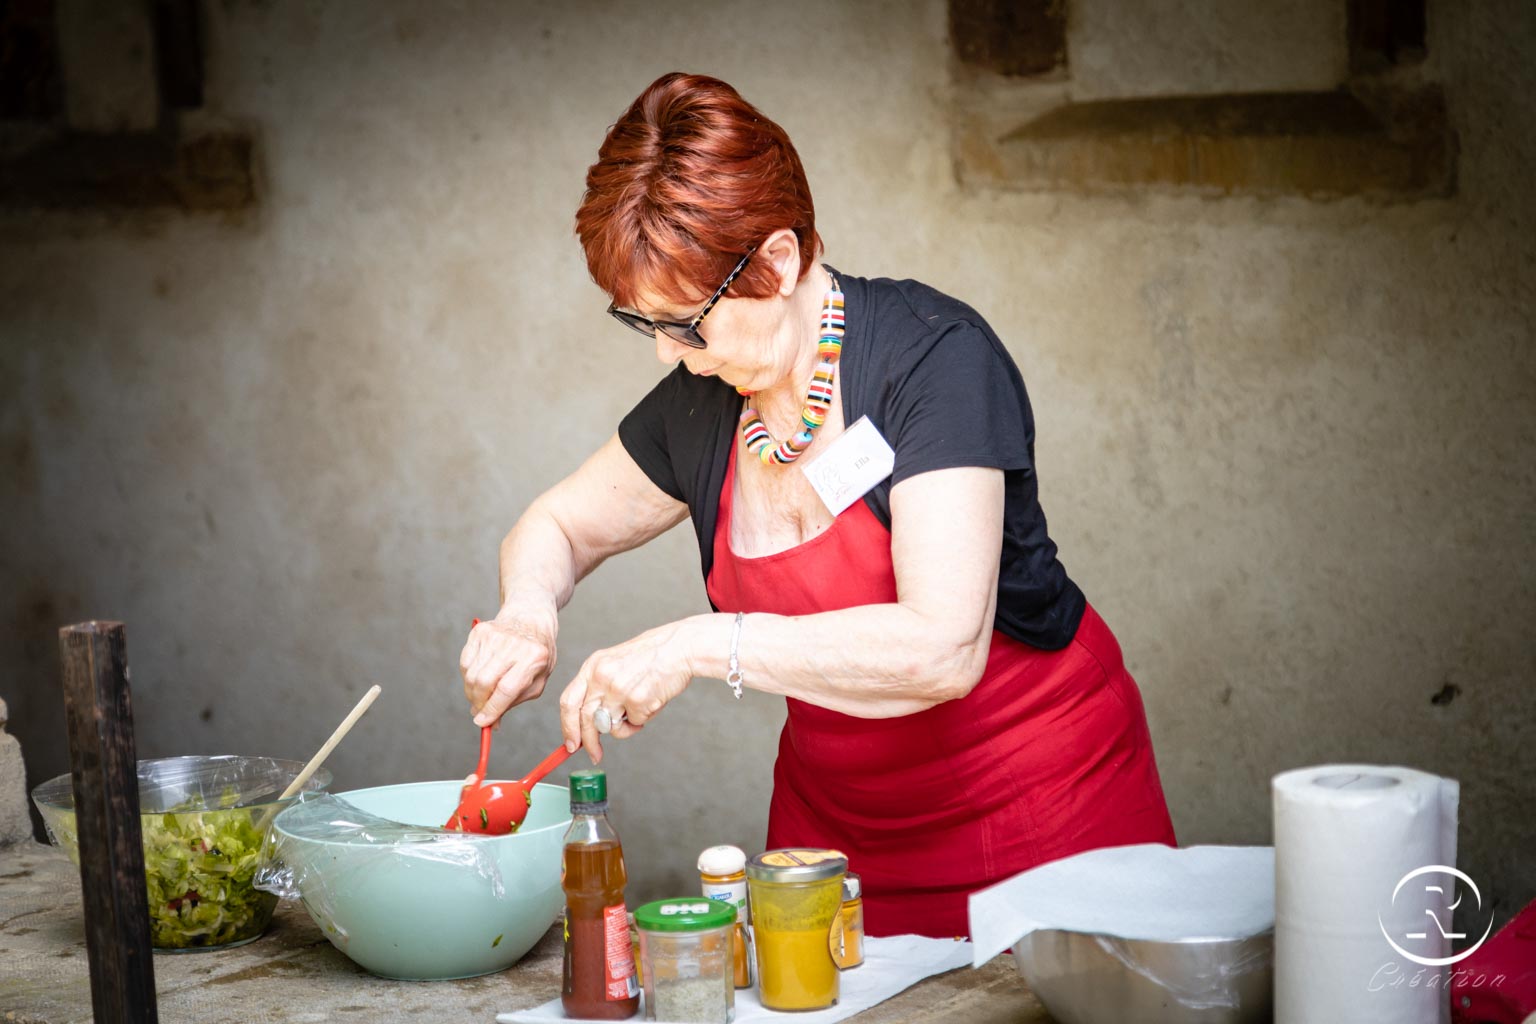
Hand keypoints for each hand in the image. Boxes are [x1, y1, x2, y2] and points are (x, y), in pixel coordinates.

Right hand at [460, 600, 558, 725]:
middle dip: (478, 703)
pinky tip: (480, 677)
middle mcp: (512, 644)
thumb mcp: (537, 680)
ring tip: (481, 695)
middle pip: (484, 682)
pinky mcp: (479, 632)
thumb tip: (491, 723)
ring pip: (471, 674)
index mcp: (534, 657)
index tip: (482, 722)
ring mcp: (494, 636)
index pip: (506, 689)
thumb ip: (514, 701)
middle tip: (479, 712)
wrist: (530, 619)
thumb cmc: (536, 656)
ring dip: (472, 692)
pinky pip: (465, 663)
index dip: (492, 708)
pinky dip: (468, 676)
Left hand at [558, 620, 694, 762]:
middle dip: (589, 742)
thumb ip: (599, 688)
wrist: (679, 647)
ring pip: (610, 727)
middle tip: (595, 754)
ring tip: (639, 710)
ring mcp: (618, 689)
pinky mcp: (637, 700)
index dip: (568, 726)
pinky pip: (634, 724)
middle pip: (585, 719)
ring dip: (624, 727)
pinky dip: (643, 720)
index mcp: (593, 666)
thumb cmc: (651, 656)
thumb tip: (588, 723)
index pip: (569, 702)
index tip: (571, 743)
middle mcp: (601, 677)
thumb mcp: (614, 663)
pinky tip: (652, 701)